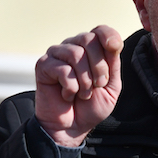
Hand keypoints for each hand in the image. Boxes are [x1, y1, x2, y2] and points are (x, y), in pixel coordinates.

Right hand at [34, 26, 122, 146]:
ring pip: (76, 54)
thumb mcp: (111, 85)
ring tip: (83, 93)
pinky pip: (62, 69)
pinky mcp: (43, 65)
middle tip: (97, 86)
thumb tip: (113, 41)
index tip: (114, 47)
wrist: (72, 127)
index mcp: (91, 49)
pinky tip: (67, 95)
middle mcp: (73, 46)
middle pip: (89, 39)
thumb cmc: (91, 106)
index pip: (100, 30)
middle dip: (99, 67)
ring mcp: (57, 54)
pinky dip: (70, 87)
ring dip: (85, 80)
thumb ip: (113, 63)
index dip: (109, 36)